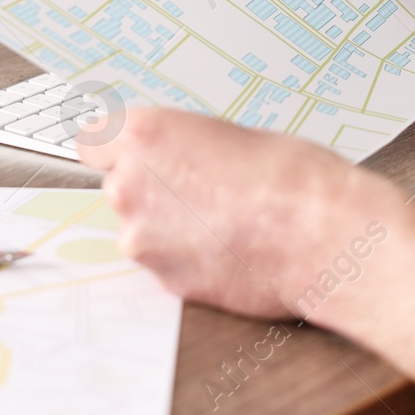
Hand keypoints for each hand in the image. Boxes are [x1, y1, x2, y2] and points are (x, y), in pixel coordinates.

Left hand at [78, 108, 407, 324]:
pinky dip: (189, 257)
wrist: (321, 235)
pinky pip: (166, 263)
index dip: (118, 149)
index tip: (135, 154)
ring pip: (142, 229)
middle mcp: (130, 187)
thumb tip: (173, 158)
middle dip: (152, 189)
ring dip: (169, 227)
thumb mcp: (232, 133)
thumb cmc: (292, 174)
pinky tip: (229, 247)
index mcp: (144, 136)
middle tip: (202, 188)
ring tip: (224, 221)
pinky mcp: (164, 281)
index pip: (92, 140)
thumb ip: (183, 145)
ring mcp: (144, 240)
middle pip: (119, 187)